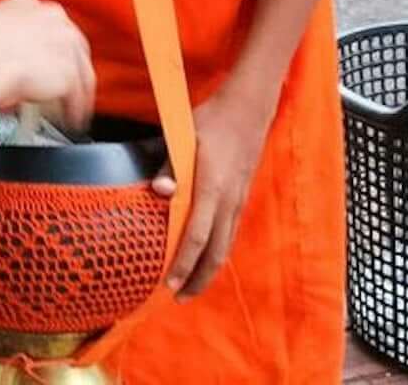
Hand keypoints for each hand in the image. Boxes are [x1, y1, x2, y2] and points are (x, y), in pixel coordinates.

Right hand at [0, 0, 94, 127]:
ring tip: (70, 108)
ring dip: (77, 92)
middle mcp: (51, 19)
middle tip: (60, 85)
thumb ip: (8, 44)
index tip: (49, 59)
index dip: (51, 46)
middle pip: (73, 46)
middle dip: (68, 67)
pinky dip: (75, 110)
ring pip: (81, 71)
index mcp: (27, 4)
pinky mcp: (68, 70)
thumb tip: (10, 63)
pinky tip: (70, 118)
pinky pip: (79, 94)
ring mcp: (64, 44)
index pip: (51, 24)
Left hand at [153, 79, 279, 299]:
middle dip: (197, 279)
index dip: (182, 263)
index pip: (196, 236)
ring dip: (208, 270)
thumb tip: (159, 192)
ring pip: (225, 246)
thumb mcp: (183, 137)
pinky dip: (218, 253)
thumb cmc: (211, 120)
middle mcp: (228, 201)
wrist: (248, 108)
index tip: (167, 283)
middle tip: (178, 297)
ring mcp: (237, 201)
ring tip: (191, 287)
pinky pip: (229, 234)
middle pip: (215, 252)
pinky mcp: (240, 197)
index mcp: (211, 188)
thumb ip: (170, 166)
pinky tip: (207, 258)